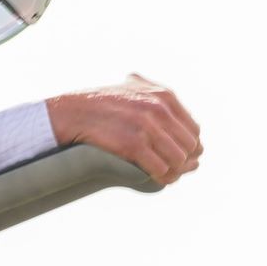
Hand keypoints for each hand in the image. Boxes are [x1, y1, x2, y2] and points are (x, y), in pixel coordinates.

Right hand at [44, 75, 201, 184]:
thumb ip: (156, 92)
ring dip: (173, 172)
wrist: (73, 112)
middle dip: (184, 161)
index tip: (181, 157)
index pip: (193, 129)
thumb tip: (171, 104)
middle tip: (173, 170)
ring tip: (165, 176)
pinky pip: (160, 168)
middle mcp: (159, 109)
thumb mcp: (133, 87)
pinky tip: (154, 178)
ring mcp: (146, 127)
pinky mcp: (133, 144)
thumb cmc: (102, 103)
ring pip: (178, 159)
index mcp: (164, 96)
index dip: (190, 147)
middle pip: (189, 146)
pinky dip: (160, 177)